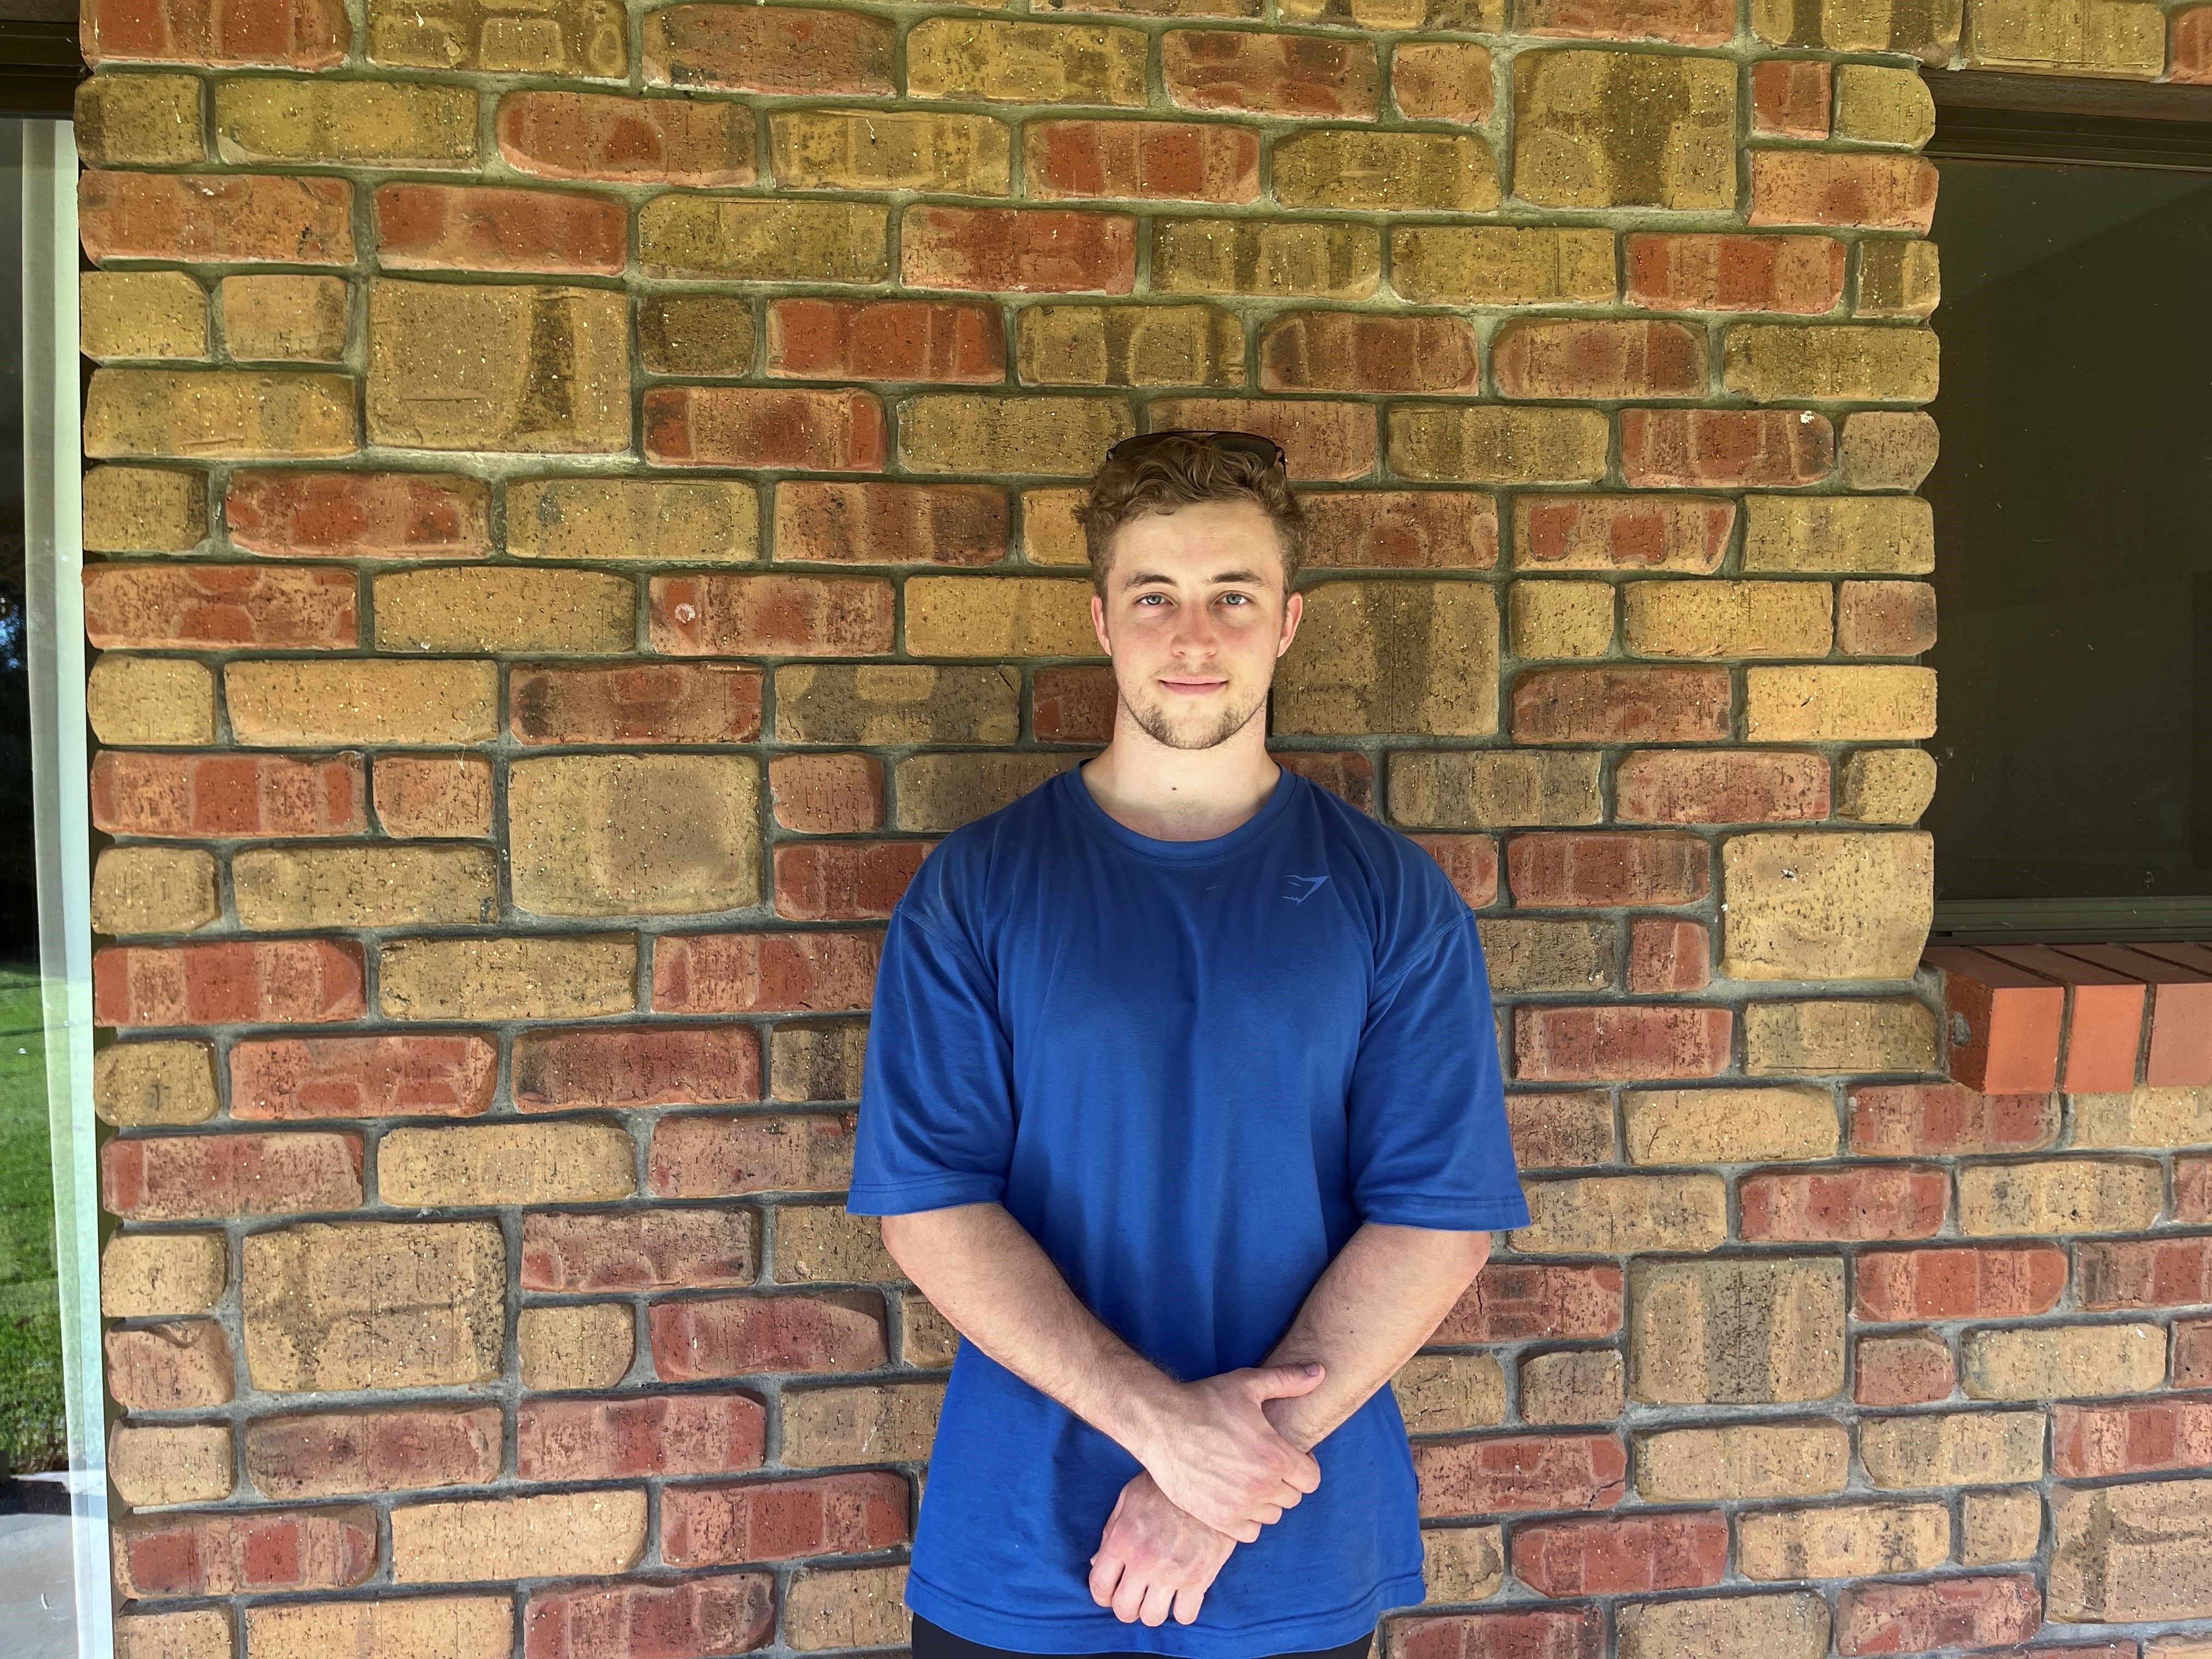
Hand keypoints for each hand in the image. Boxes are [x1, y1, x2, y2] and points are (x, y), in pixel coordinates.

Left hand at [1089, 1470, 1236, 1626]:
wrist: (1210, 1480)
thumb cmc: (1167, 1487)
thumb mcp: (1129, 1498)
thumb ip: (1111, 1532)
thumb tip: (1097, 1563)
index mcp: (1122, 1539)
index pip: (1099, 1586)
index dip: (1102, 1595)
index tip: (1111, 1592)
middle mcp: (1144, 1560)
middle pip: (1124, 1609)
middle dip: (1127, 1607)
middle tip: (1136, 1596)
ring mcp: (1172, 1572)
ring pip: (1152, 1618)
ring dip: (1153, 1611)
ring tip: (1158, 1596)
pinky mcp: (1200, 1577)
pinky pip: (1185, 1616)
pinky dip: (1182, 1611)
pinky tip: (1182, 1595)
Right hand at [1131, 1362, 1325, 1541]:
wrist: (1160, 1424)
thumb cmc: (1204, 1401)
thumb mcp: (1247, 1384)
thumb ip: (1288, 1380)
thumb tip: (1321, 1370)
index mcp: (1274, 1456)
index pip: (1311, 1479)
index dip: (1303, 1465)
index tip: (1287, 1454)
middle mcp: (1260, 1486)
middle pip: (1292, 1497)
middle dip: (1284, 1481)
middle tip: (1263, 1463)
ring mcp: (1238, 1506)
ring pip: (1272, 1515)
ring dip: (1265, 1500)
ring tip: (1247, 1478)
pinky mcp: (1218, 1520)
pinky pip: (1250, 1532)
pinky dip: (1247, 1519)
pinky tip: (1234, 1497)